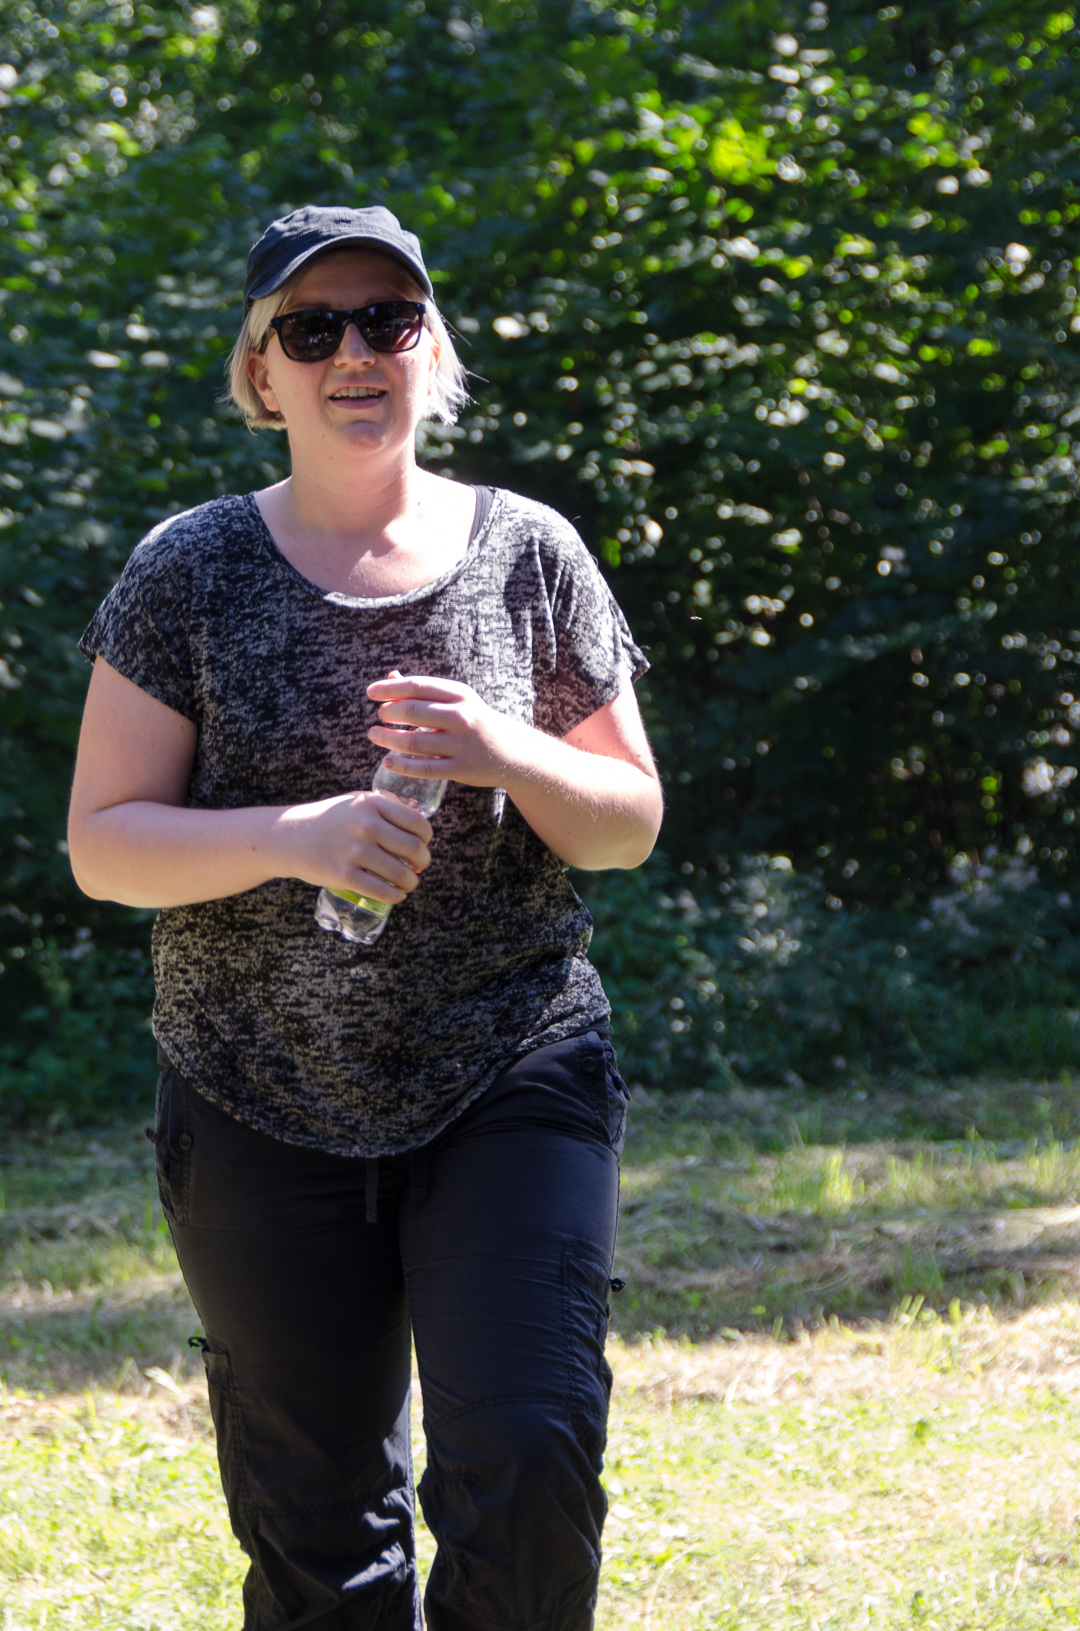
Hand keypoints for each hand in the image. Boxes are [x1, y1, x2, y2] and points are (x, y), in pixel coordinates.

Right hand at [278, 789, 432, 904]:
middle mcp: (366, 825)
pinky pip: (383, 891)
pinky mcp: (344, 875)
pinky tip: (397, 895)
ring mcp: (355, 851)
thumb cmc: (328, 820)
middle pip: (415, 849)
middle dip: (423, 861)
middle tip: (419, 866)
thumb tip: (417, 823)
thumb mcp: (355, 801)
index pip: (417, 823)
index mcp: (372, 804)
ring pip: (402, 874)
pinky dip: (396, 896)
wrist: (289, 838)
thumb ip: (385, 805)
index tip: (423, 844)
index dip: (426, 838)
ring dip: (411, 882)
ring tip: (409, 883)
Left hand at [367, 674, 526, 787]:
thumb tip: (390, 677)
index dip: (389, 688)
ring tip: (374, 735)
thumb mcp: (457, 700)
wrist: (510, 751)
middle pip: (412, 711)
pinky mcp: (460, 769)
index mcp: (459, 694)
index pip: (417, 686)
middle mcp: (461, 717)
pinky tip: (387, 761)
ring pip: (413, 742)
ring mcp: (461, 744)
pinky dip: (401, 765)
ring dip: (387, 738)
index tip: (371, 693)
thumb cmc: (474, 721)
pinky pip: (424, 769)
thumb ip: (424, 690)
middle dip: (388, 713)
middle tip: (380, 716)